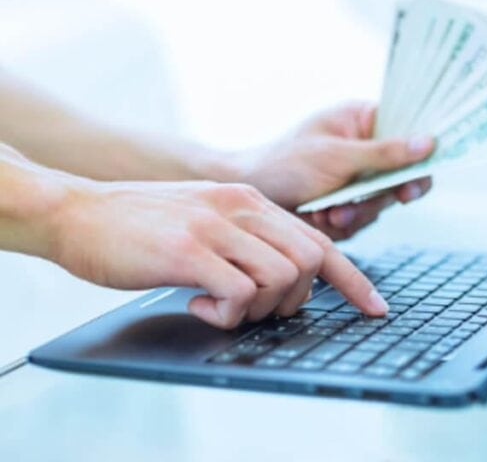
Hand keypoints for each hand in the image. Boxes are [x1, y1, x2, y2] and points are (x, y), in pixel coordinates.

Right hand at [47, 178, 388, 328]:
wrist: (80, 211)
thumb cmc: (144, 225)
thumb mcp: (209, 221)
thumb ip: (248, 243)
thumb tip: (283, 284)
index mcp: (251, 202)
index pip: (320, 241)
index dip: (353, 280)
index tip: (375, 308)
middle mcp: (241, 208)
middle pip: (309, 262)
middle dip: (294, 300)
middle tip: (255, 308)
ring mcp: (216, 227)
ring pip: (282, 278)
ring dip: (258, 309)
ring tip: (218, 305)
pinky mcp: (187, 250)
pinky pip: (238, 295)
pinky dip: (225, 315)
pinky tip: (195, 304)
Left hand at [218, 101, 433, 238]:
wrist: (247, 203)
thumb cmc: (284, 164)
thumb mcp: (336, 156)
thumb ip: (384, 153)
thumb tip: (430, 142)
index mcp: (362, 121)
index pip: (408, 130)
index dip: (420, 151)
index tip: (418, 173)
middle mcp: (365, 148)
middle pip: (403, 171)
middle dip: (382, 191)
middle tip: (382, 196)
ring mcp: (357, 179)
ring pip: (384, 201)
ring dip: (359, 210)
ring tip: (329, 210)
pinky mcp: (348, 205)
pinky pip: (365, 219)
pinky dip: (345, 222)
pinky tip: (322, 217)